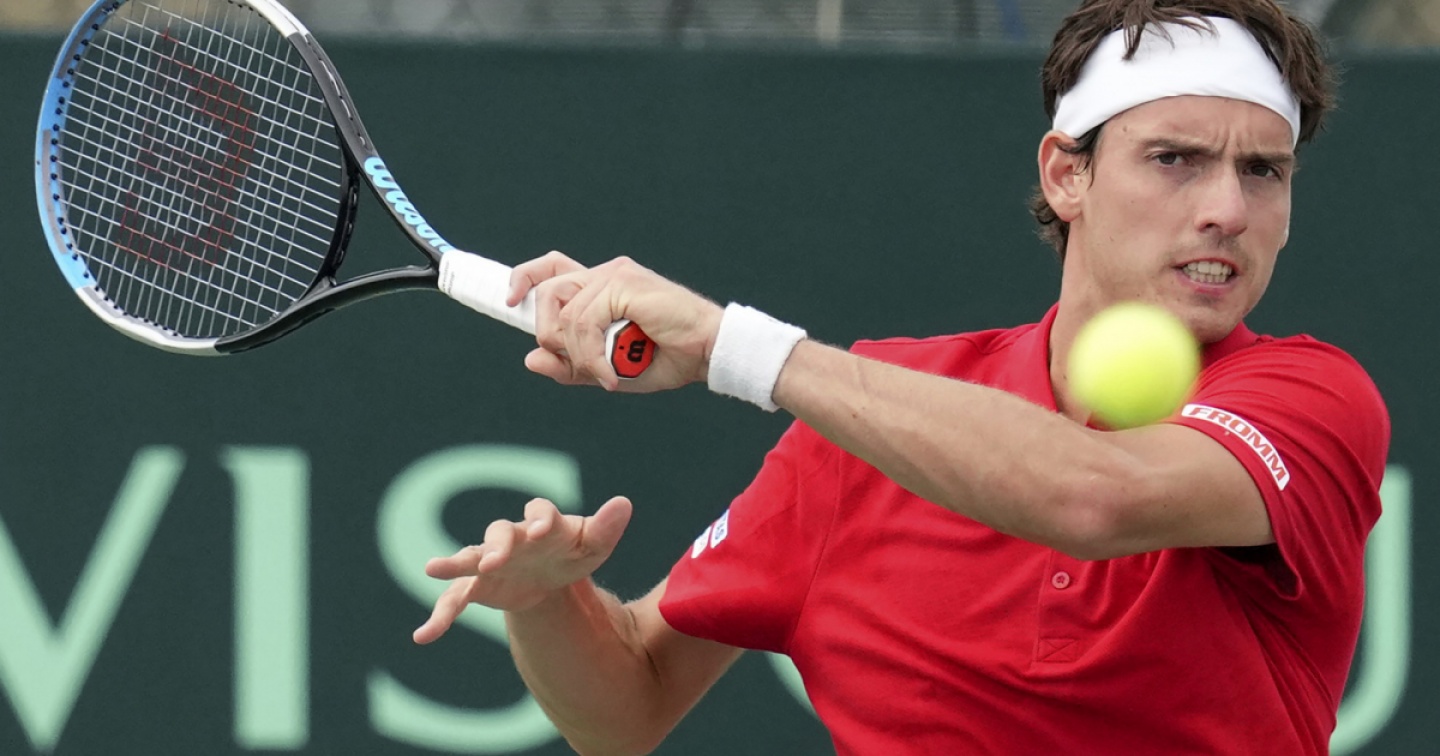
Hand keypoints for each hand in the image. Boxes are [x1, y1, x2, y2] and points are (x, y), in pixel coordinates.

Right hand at [412, 496, 633, 643]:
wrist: (551, 576)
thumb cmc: (573, 552)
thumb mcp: (593, 544)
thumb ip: (606, 527)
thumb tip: (624, 503)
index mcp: (542, 522)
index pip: (539, 511)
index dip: (538, 519)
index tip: (539, 531)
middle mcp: (511, 537)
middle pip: (498, 533)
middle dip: (496, 545)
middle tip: (493, 558)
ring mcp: (490, 560)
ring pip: (469, 557)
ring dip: (453, 562)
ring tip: (432, 568)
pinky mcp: (477, 585)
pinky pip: (455, 598)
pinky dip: (440, 616)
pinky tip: (425, 636)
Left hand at [507, 251, 724, 391]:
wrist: (706, 352)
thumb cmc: (665, 359)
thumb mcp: (606, 371)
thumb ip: (570, 366)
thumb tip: (530, 358)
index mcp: (601, 287)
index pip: (552, 268)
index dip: (524, 277)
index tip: (510, 300)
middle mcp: (605, 274)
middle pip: (548, 292)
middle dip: (551, 336)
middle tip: (579, 365)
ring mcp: (614, 275)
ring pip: (564, 313)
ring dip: (578, 355)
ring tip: (604, 375)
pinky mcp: (623, 283)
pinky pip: (584, 322)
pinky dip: (593, 356)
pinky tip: (612, 375)